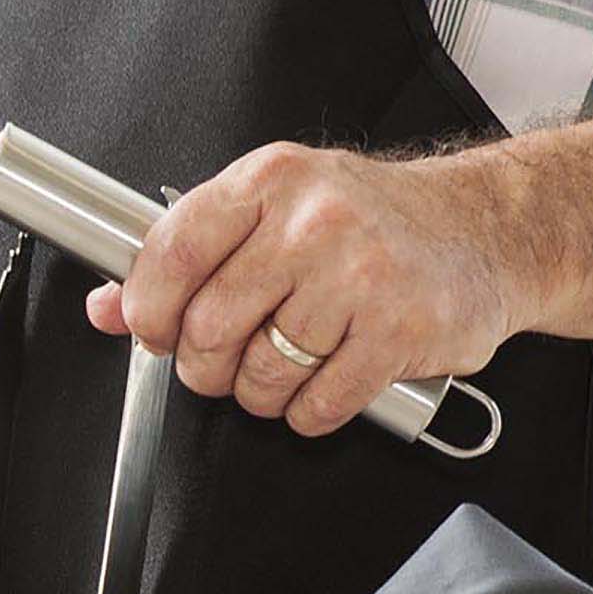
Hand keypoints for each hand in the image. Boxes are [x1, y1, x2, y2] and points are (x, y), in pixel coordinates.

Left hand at [83, 142, 538, 434]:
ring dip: (260, 393)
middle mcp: (315, 223)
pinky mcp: (401, 333)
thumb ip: (189, 253)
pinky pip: (317, 405)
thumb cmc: (371, 221)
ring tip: (284, 367)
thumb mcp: (273, 208)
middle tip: (224, 361)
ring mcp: (362, 278)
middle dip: (205, 365)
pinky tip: (325, 382)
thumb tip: (108, 304)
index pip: (173, 253)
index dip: (149, 309)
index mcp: (271, 182)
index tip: (154, 329)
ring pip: (261, 375)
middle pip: (209, 327)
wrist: (484, 229)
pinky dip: (308, 411)